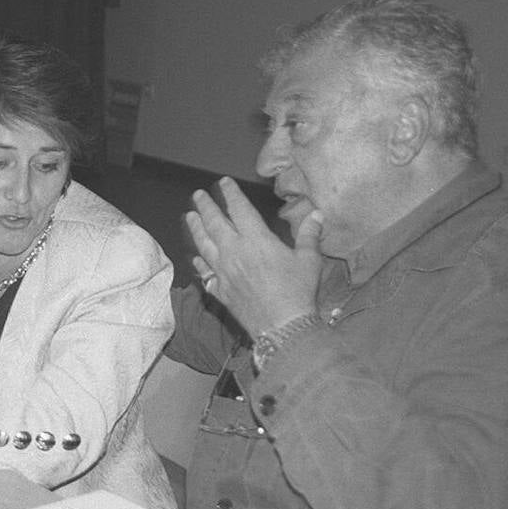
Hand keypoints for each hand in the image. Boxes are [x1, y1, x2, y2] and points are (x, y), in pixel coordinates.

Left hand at [185, 177, 322, 335]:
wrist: (282, 325)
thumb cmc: (298, 291)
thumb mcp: (309, 260)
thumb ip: (309, 235)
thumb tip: (317, 214)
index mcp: (256, 240)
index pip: (239, 209)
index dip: (231, 194)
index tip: (223, 183)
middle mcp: (234, 252)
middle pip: (215, 223)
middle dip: (205, 206)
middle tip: (198, 195)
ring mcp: (224, 272)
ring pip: (204, 245)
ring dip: (196, 229)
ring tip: (190, 217)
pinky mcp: (220, 290)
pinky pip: (205, 273)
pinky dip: (199, 264)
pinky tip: (196, 259)